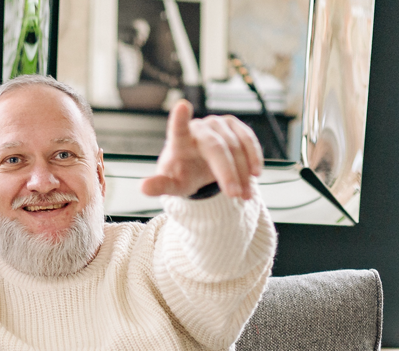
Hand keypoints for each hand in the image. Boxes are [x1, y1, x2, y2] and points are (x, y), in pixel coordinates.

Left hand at [139, 100, 263, 199]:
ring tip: (244, 196)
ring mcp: (218, 124)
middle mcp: (199, 127)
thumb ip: (159, 186)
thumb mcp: (172, 185)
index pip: (177, 128)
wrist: (199, 167)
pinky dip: (254, 158)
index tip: (182, 106)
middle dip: (227, 172)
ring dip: (243, 173)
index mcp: (178, 140)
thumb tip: (142, 188)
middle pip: (216, 147)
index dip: (180, 118)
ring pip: (236, 147)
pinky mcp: (235, 125)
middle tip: (235, 195)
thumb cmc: (182, 174)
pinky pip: (249, 140)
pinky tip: (255, 175)